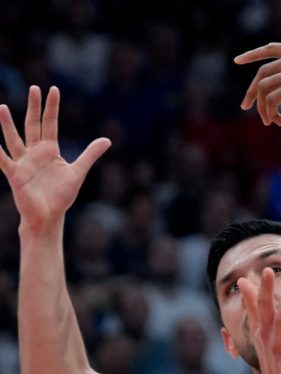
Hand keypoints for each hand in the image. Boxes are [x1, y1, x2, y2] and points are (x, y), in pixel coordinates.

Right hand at [0, 86, 109, 229]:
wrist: (49, 215)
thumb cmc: (61, 195)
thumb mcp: (78, 171)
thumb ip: (90, 154)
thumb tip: (107, 140)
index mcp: (50, 150)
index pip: (50, 124)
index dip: (51, 108)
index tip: (53, 89)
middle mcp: (34, 152)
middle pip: (32, 125)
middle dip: (34, 107)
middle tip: (34, 88)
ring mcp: (23, 162)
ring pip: (13, 139)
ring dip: (7, 124)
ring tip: (2, 107)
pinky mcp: (15, 175)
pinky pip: (3, 160)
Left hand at [235, 43, 280, 125]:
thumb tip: (271, 90)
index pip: (274, 49)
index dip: (253, 54)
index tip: (238, 61)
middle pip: (264, 72)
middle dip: (252, 91)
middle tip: (245, 106)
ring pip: (264, 87)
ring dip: (262, 108)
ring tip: (269, 121)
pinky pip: (271, 99)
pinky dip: (269, 112)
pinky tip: (277, 122)